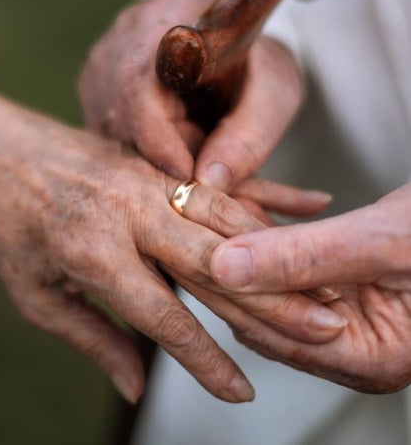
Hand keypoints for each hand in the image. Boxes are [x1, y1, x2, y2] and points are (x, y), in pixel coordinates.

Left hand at [0, 56, 342, 403]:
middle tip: (323, 333)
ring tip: (319, 288)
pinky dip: (264, 196)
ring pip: (226, 219)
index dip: (206, 360)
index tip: (242, 393)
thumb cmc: (4, 228)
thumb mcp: (33, 294)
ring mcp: (143, 178)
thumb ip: (89, 337)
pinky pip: (215, 183)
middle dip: (272, 303)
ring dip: (277, 255)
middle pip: (215, 264)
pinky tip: (308, 204)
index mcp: (90, 251)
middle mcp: (126, 210)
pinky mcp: (151, 160)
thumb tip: (135, 385)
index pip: (164, 316)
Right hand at [78, 0, 303, 192]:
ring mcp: (97, 64)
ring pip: (110, 134)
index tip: (191, 176)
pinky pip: (104, 137)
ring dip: (151, 155)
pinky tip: (170, 137)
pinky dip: (138, 151)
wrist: (228, 44)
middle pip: (123, 118)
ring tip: (193, 137)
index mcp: (168, 19)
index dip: (159, 138)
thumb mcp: (274, 94)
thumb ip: (248, 137)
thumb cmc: (254, 66)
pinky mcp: (89, 89)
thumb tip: (208, 182)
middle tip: (207, 157)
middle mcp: (120, 38)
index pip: (139, 85)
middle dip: (164, 154)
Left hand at [204, 184, 410, 392]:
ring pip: (274, 290)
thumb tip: (229, 267)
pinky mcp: (346, 287)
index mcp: (373, 356)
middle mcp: (357, 345)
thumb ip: (305, 256)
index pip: (274, 330)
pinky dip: (266, 240)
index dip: (227, 290)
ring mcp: (351, 317)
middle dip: (224, 271)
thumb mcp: (383, 240)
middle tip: (182, 232)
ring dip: (239, 251)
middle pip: (267, 315)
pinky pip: (292, 269)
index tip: (188, 255)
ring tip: (201, 218)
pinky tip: (241, 211)